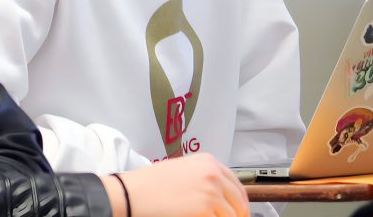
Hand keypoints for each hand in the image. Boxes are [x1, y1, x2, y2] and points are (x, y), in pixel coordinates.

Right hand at [106, 153, 249, 216]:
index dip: (240, 203)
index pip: (237, 185)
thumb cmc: (150, 185)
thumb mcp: (182, 172)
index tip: (239, 213)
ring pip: (232, 215)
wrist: (132, 193)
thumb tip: (218, 197)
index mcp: (208, 162)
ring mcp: (212, 191)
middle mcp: (213, 173)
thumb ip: (203, 179)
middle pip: (239, 202)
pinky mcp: (206, 208)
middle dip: (238, 215)